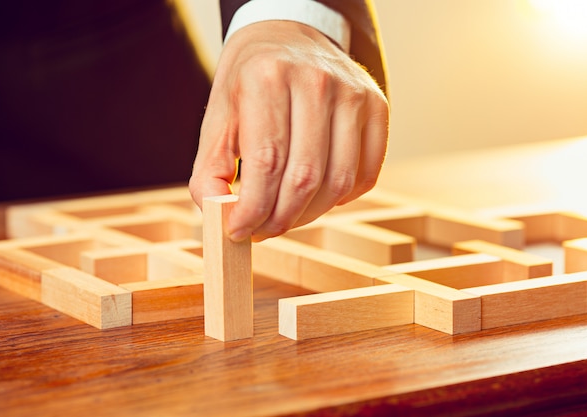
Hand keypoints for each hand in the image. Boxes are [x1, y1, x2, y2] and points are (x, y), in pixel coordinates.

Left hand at [189, 20, 388, 241]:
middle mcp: (316, 82)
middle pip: (305, 178)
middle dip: (280, 219)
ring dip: (310, 215)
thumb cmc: (249, 83)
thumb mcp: (218, 119)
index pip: (266, 164)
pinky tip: (318, 196)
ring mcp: (353, 93)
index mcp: (267, 79)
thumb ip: (210, 171)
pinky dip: (342, 198)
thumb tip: (220, 218)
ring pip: (339, 182)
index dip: (253, 210)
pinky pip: (366, 174)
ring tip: (287, 215)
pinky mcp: (377, 106)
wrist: (289, 35)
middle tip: (263, 230)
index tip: (239, 230)